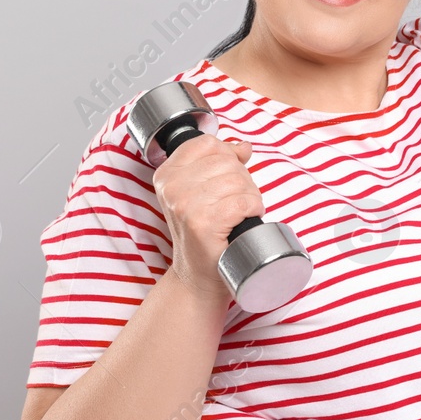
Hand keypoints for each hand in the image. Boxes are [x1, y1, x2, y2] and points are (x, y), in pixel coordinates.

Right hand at [152, 136, 265, 306]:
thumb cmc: (204, 233)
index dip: (227, 156)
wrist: (199, 276)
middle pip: (227, 162)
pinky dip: (253, 210)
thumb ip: (218, 162)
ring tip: (237, 214)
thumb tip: (242, 147)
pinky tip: (243, 221)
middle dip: (242, 181)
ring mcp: (185, 205)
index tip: (226, 178)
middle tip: (234, 203)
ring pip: (239, 181)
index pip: (207, 143)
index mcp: (167, 174)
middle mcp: (172, 187)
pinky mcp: (202, 222)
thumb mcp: (201, 191)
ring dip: (250, 197)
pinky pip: (244, 201)